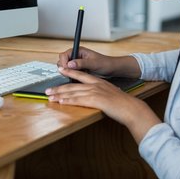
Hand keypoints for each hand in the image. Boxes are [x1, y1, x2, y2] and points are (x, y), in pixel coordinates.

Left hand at [46, 67, 160, 143]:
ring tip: (50, 97)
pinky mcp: (95, 100)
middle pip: (73, 85)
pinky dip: (68, 101)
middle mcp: (95, 85)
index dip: (69, 72)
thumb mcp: (111, 93)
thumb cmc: (123, 103)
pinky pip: (78, 100)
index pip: (80, 75)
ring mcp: (95, 92)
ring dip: (59, 95)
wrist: (131, 108)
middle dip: (58, 88)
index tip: (60, 70)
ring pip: (73, 92)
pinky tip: (61, 102)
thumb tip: (98, 96)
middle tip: (48, 90)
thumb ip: (102, 93)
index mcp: (98, 82)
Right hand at [58, 46, 141, 77]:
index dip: (64, 62)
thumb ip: (81, 63)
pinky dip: (71, 77)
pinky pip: (70, 74)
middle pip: (62, 62)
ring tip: (76, 77)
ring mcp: (76, 64)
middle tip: (71, 74)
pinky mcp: (78, 71)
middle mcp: (76, 57)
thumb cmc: (105, 63)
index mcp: (78, 51)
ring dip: (68, 73)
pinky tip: (78, 79)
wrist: (111, 70)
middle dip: (64, 68)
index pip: (64, 55)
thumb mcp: (94, 63)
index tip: (67, 68)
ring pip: (65, 69)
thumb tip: (70, 64)